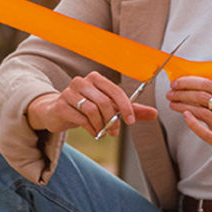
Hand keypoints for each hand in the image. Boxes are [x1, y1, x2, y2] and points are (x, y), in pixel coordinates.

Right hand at [25, 72, 156, 138]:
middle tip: (114, 132)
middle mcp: (82, 82)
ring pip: (93, 111)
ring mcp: (70, 92)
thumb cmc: (86, 108)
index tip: (130, 122)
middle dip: (112, 120)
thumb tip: (155, 113)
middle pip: (105, 102)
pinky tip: (93, 132)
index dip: (126, 107)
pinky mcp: (62, 105)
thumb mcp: (109, 108)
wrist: (57, 112)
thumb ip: (131, 110)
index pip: (115, 91)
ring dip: (101, 125)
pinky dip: (91, 129)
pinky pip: (82, 119)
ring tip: (102, 132)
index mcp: (96, 78)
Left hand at [167, 76, 211, 160]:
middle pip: (204, 97)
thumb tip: (183, 82)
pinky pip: (205, 132)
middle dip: (183, 93)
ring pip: (202, 112)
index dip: (190, 82)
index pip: (209, 84)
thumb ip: (209, 93)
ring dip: (183, 106)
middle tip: (171, 93)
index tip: (176, 83)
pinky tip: (184, 115)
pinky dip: (192, 122)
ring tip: (173, 103)